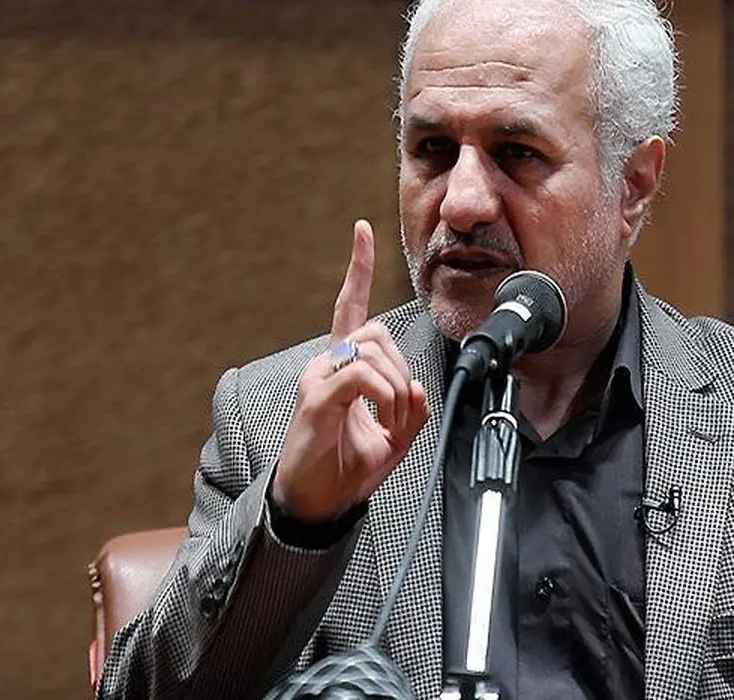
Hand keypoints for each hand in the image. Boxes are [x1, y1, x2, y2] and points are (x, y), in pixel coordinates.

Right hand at [272, 219, 429, 522]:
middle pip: (377, 332)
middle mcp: (325, 364)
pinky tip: (380, 418)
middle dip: (401, 368)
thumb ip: (411, 410)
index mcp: (343, 367)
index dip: (358, 268)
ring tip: (389, 420)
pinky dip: (384, 395)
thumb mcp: (395, 439)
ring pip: (373, 350)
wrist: (317, 504)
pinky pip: (362, 376)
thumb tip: (416, 387)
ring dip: (395, 385)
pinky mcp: (317, 398)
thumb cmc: (347, 468)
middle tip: (400, 411)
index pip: (350, 306)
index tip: (362, 229)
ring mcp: (318, 379)